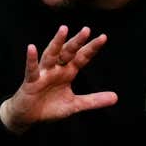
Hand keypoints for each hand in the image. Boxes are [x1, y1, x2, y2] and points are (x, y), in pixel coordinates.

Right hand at [0, 26, 117, 133]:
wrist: (28, 116)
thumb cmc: (49, 106)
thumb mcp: (75, 104)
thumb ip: (94, 100)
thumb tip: (116, 97)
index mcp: (67, 72)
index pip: (82, 57)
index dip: (91, 48)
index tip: (103, 37)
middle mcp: (56, 69)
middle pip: (68, 52)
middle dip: (77, 41)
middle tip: (87, 29)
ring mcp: (43, 73)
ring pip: (51, 55)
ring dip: (57, 43)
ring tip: (63, 29)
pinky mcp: (31, 81)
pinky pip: (31, 69)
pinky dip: (31, 59)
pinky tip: (32, 48)